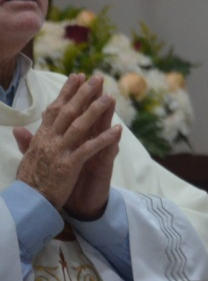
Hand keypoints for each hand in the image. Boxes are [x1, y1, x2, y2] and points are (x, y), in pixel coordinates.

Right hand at [14, 74, 121, 213]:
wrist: (27, 204)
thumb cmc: (29, 181)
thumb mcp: (26, 159)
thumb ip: (27, 142)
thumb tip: (18, 129)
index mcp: (41, 137)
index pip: (54, 109)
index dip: (67, 92)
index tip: (78, 76)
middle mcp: (50, 141)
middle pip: (68, 112)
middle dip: (83, 93)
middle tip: (97, 78)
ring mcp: (59, 152)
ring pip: (79, 126)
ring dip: (95, 111)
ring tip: (110, 97)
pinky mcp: (69, 166)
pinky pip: (89, 149)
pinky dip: (103, 139)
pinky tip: (117, 130)